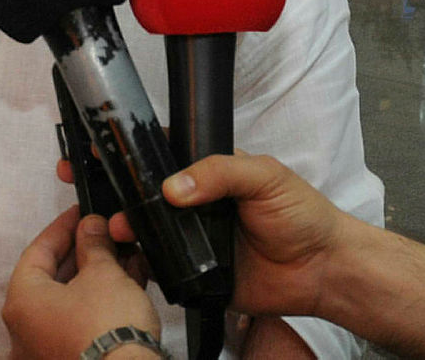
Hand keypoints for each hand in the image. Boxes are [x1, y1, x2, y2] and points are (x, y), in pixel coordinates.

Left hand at [4, 207, 159, 359]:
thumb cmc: (106, 332)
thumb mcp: (103, 273)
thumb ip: (94, 243)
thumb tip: (91, 226)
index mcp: (22, 302)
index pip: (37, 251)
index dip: (63, 227)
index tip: (80, 213)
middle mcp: (27, 329)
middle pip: (53, 277)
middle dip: (85, 252)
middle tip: (106, 234)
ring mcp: (47, 348)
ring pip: (71, 299)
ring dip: (97, 275)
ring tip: (124, 255)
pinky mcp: (72, 357)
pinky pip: (83, 320)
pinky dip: (101, 301)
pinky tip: (127, 283)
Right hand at [117, 153, 350, 320]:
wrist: (321, 270)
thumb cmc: (303, 215)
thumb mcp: (265, 177)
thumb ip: (220, 172)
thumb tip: (175, 185)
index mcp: (214, 173)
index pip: (169, 154)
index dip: (139, 151)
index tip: (114, 150)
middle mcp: (200, 203)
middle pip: (152, 192)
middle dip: (124, 191)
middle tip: (103, 190)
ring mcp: (196, 238)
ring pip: (151, 229)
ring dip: (129, 226)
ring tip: (118, 227)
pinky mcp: (196, 273)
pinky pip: (163, 268)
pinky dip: (146, 262)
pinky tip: (134, 256)